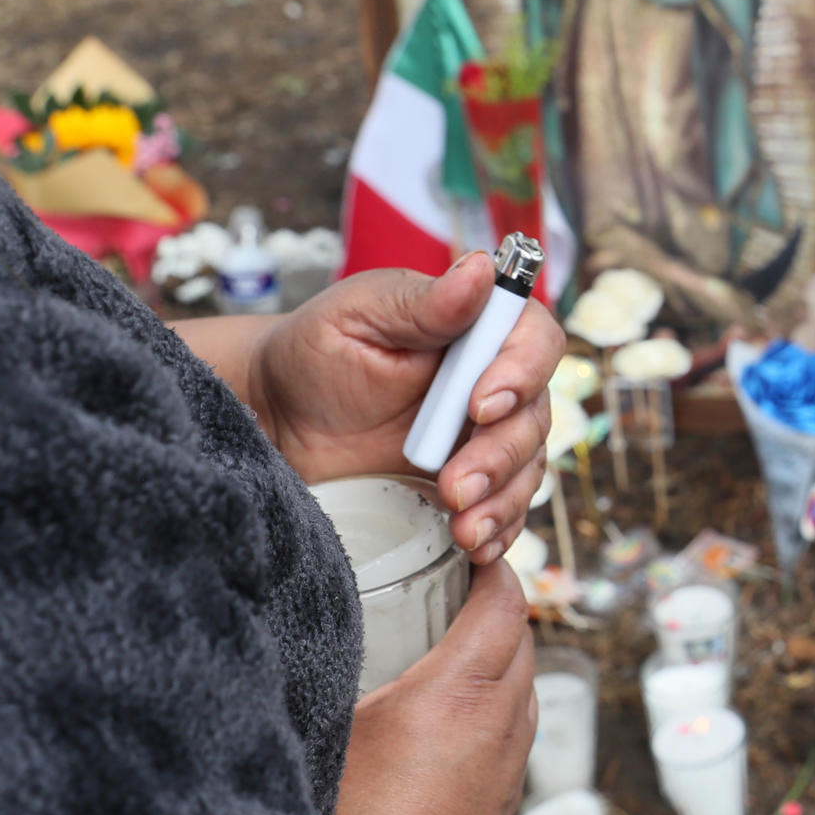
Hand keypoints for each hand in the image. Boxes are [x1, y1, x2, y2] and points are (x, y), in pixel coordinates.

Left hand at [250, 253, 562, 561]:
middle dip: (501, 455)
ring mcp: (482, 440)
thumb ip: (423, 301)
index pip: (535, 340)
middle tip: (454, 485)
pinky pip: (504, 512)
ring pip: (527, 470)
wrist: (279, 422)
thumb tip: (484, 268)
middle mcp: (492, 382)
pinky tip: (473, 547)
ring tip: (462, 528)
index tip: (479, 405)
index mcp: (476, 329)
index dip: (521, 372)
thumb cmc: (316, 353)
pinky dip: (497, 532)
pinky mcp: (469, 487)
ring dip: (502, 501)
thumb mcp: (359, 316)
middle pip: (536, 415)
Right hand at [333, 561, 536, 814]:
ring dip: (503, 658)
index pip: (505, 605)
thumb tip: (298, 609)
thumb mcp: (324, 724)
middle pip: (523, 641)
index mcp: (458, 697)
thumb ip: (326, 660)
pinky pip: (517, 735)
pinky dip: (499, 706)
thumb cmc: (345, 813)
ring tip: (454, 643)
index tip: (468, 548)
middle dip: (498, 606)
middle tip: (455, 585)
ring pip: (526, 691)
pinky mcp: (499, 807)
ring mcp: (505, 774)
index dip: (494, 568)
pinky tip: (452, 713)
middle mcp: (498, 731)